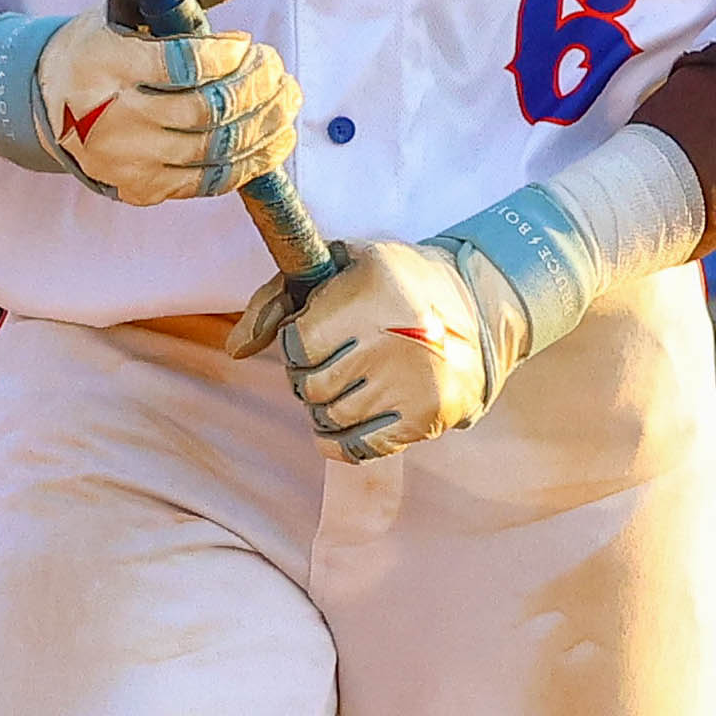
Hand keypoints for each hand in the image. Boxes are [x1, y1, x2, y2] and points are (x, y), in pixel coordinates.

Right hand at [37, 0, 299, 204]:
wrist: (47, 106)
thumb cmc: (104, 44)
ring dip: (266, 123)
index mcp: (106, 63)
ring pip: (218, 150)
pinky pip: (211, 181)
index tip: (245, 41)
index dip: (228, 55)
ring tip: (286, 99)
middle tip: (277, 69)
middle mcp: (111, 117)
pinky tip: (276, 137)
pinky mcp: (142, 190)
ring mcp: (126, 161)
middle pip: (208, 110)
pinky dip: (254, 160)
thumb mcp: (130, 2)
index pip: (184, 64)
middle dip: (257, 88)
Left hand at [228, 236, 505, 464]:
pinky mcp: (428, 418)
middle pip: (310, 386)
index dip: (298, 342)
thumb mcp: (339, 266)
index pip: (297, 344)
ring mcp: (414, 382)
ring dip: (327, 407)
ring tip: (348, 384)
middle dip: (311, 377)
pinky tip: (348, 420)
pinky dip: (341, 441)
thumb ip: (277, 298)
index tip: (319, 333)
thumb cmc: (392, 285)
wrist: (481, 309)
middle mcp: (395, 336)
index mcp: (372, 291)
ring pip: (330, 419)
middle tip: (335, 362)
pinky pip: (358, 448)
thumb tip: (235, 350)